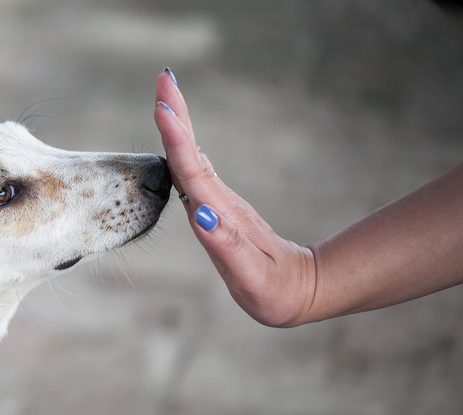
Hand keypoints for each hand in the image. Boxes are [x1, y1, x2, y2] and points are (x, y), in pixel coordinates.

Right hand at [154, 69, 315, 326]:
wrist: (299, 289)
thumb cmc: (274, 290)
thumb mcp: (252, 276)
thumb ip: (227, 246)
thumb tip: (200, 215)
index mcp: (219, 214)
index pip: (192, 171)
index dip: (176, 140)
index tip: (163, 107)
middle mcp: (216, 203)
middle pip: (191, 153)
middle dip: (177, 115)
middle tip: (164, 77)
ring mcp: (217, 203)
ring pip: (192, 157)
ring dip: (178, 125)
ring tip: (164, 96)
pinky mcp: (217, 208)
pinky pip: (194, 170)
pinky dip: (183, 147)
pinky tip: (176, 136)